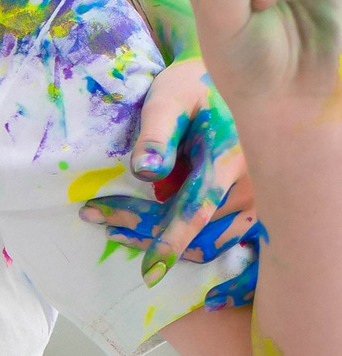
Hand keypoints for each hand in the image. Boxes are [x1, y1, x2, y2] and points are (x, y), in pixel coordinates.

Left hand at [76, 57, 245, 280]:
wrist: (237, 84)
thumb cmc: (195, 88)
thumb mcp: (170, 99)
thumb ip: (157, 135)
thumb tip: (144, 173)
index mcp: (229, 163)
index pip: (195, 213)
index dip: (168, 243)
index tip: (145, 271)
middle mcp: (253, 191)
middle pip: (197, 234)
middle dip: (144, 234)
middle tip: (96, 218)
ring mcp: (258, 204)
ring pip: (210, 244)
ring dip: (164, 244)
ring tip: (116, 229)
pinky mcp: (255, 210)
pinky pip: (223, 241)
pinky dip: (189, 246)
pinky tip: (154, 242)